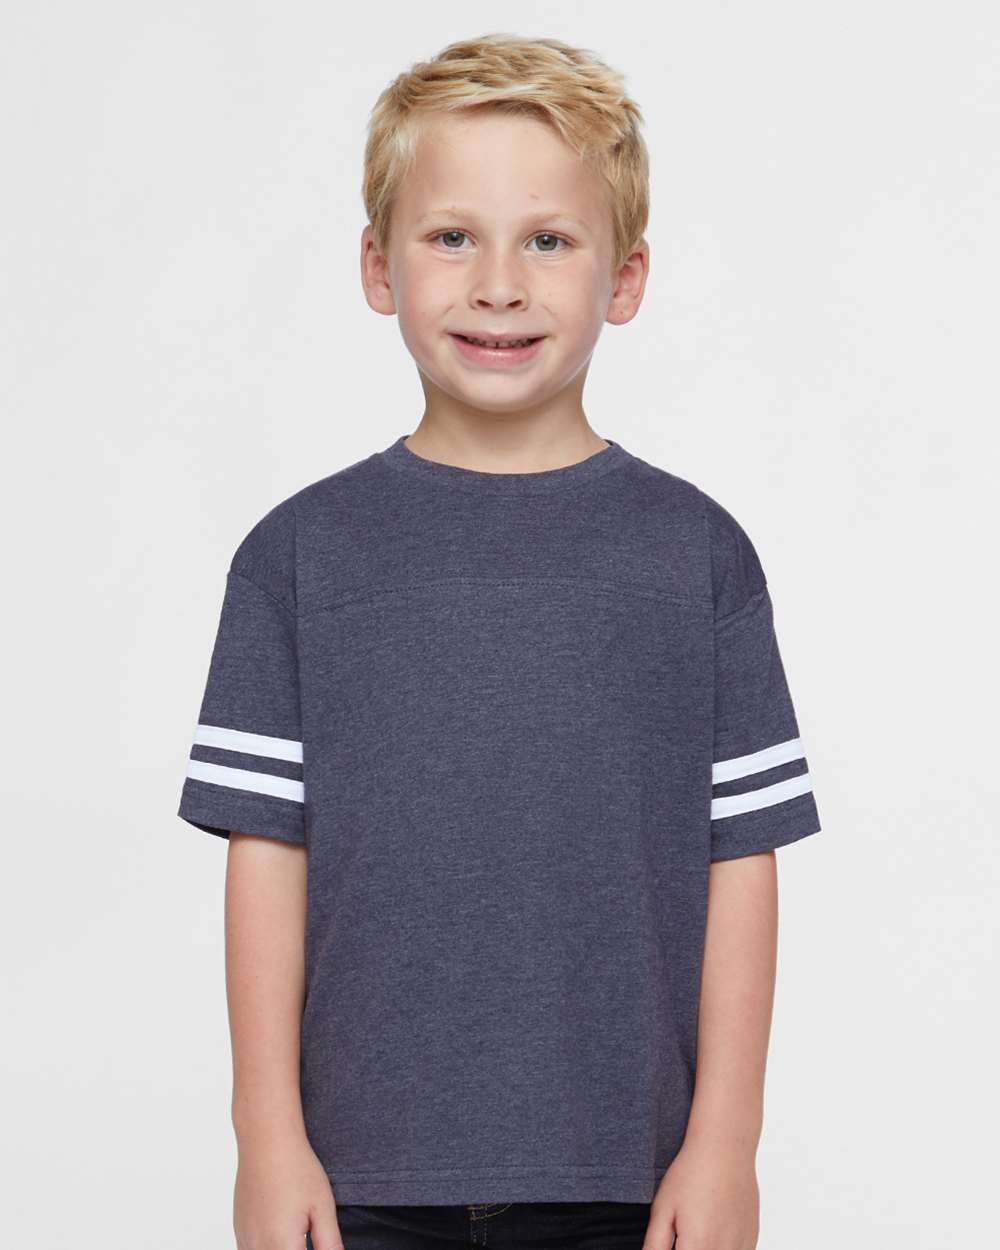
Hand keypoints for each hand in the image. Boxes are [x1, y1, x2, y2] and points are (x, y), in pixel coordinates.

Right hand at [233, 1131, 341, 1248]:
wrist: (267, 1141)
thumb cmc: (296, 1169)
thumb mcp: (323, 1207)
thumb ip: (329, 1244)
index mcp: (281, 1246)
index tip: (322, 1243)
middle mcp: (258, 1247)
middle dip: (298, 1249)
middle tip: (309, 1234)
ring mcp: (245, 1240)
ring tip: (299, 1233)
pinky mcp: (239, 1230)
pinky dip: (269, 1247)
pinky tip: (283, 1234)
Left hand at [641, 1137, 759, 1249]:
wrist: (724, 1149)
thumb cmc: (692, 1173)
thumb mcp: (662, 1208)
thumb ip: (655, 1244)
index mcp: (698, 1246)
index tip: (672, 1240)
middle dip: (687, 1248)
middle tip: (680, 1232)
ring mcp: (741, 1247)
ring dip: (705, 1247)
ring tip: (696, 1226)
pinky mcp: (751, 1240)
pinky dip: (721, 1248)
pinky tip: (712, 1229)